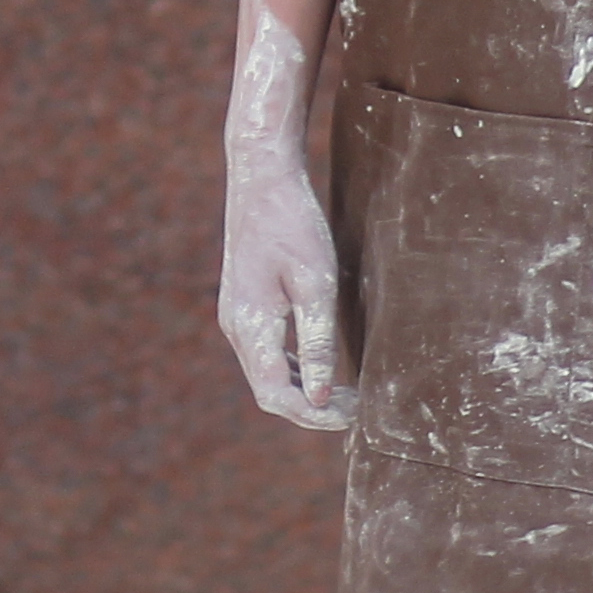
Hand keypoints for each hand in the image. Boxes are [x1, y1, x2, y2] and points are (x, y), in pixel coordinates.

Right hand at [218, 137, 355, 430]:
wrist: (262, 178)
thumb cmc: (294, 225)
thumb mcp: (316, 283)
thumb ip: (317, 343)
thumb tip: (319, 397)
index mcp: (250, 325)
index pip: (276, 395)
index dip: (314, 415)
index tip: (354, 415)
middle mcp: (235, 328)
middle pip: (269, 391)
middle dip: (312, 407)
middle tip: (358, 407)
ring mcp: (235, 317)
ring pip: (266, 374)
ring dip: (303, 390)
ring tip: (346, 393)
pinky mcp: (243, 306)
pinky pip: (265, 353)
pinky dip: (293, 369)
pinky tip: (321, 367)